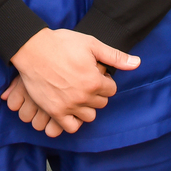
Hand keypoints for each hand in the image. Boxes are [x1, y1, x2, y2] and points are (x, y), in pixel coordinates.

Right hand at [8, 28, 139, 135]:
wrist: (33, 49)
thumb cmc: (62, 43)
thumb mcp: (91, 44)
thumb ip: (115, 56)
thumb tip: (137, 63)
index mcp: (94, 80)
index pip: (111, 90)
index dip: (104, 80)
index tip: (95, 73)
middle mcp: (83, 96)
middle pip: (101, 103)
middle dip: (96, 92)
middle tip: (85, 80)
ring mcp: (68, 106)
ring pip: (89, 116)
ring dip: (87, 106)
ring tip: (78, 93)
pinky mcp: (55, 111)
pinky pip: (71, 127)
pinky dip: (74, 120)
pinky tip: (71, 107)